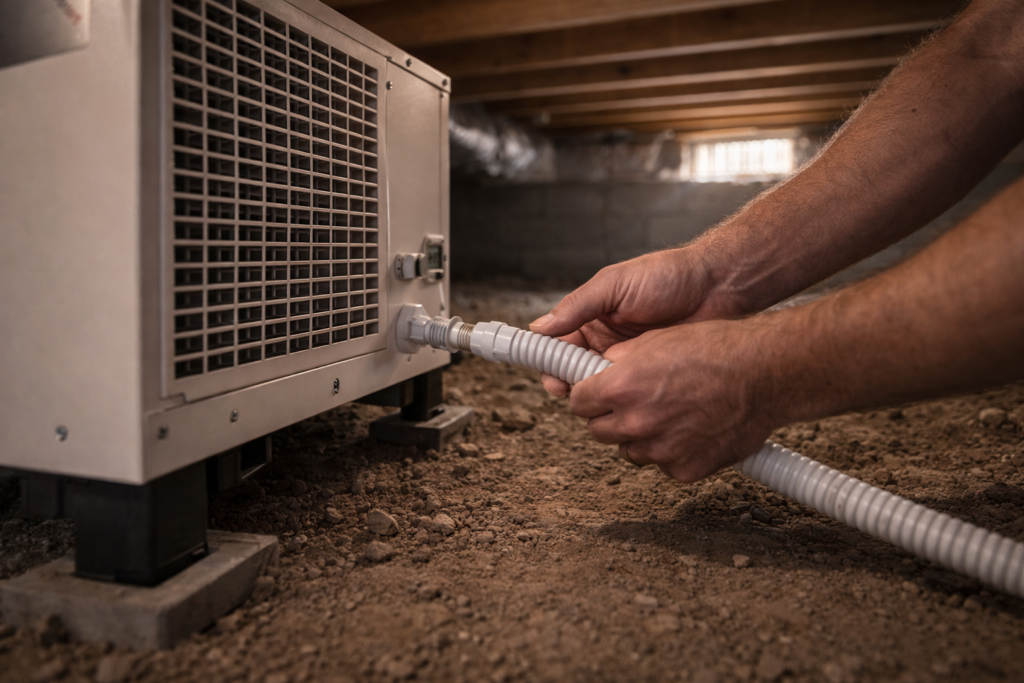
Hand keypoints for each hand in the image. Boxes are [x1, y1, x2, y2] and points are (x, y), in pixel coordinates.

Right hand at [529, 246, 736, 395]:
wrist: (718, 287)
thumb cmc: (668, 275)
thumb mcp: (615, 284)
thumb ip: (578, 305)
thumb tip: (540, 327)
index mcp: (592, 318)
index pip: (560, 346)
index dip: (551, 362)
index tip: (550, 376)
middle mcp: (607, 342)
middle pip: (576, 372)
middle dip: (572, 385)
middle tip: (576, 392)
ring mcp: (630, 361)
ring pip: (602, 387)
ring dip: (598, 394)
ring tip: (604, 394)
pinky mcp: (653, 376)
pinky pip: (632, 393)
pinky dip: (625, 399)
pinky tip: (627, 400)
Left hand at [567, 319, 775, 481]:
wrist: (764, 374)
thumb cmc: (715, 350)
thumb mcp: (655, 340)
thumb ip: (619, 360)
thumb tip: (600, 369)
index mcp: (620, 388)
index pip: (578, 402)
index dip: (589, 395)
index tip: (597, 393)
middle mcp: (635, 423)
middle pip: (598, 431)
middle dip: (610, 416)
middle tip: (634, 402)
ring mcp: (660, 451)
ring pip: (630, 450)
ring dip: (640, 436)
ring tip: (668, 413)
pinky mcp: (684, 469)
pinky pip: (663, 464)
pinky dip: (672, 450)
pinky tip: (691, 428)